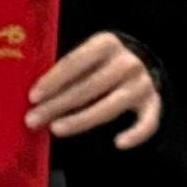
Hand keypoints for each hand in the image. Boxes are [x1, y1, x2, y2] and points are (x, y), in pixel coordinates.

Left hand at [31, 34, 158, 148]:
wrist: (143, 62)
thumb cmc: (101, 62)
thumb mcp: (86, 55)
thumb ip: (66, 69)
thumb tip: (33, 94)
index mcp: (106, 43)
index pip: (75, 62)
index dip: (52, 80)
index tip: (32, 97)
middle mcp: (127, 62)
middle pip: (87, 87)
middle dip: (57, 105)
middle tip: (33, 120)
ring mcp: (142, 84)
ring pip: (109, 106)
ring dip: (81, 120)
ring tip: (56, 129)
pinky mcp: (153, 104)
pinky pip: (147, 122)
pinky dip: (136, 134)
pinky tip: (119, 143)